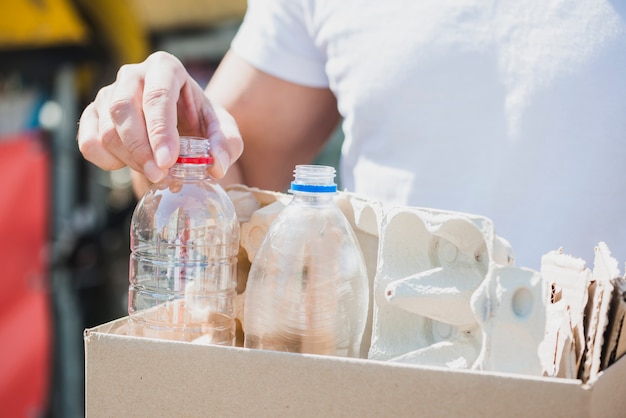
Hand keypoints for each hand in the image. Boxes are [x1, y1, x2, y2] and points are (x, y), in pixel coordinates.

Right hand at [77, 51, 242, 182]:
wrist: (180, 124)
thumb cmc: (201, 122)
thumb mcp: (223, 130)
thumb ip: (227, 145)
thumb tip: (216, 166)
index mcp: (166, 68)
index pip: (157, 96)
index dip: (160, 131)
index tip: (168, 161)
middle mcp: (132, 75)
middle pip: (123, 109)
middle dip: (140, 149)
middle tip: (160, 175)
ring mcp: (109, 93)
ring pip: (106, 130)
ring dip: (130, 159)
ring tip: (155, 173)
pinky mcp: (93, 115)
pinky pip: (88, 142)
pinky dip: (107, 161)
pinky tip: (130, 165)